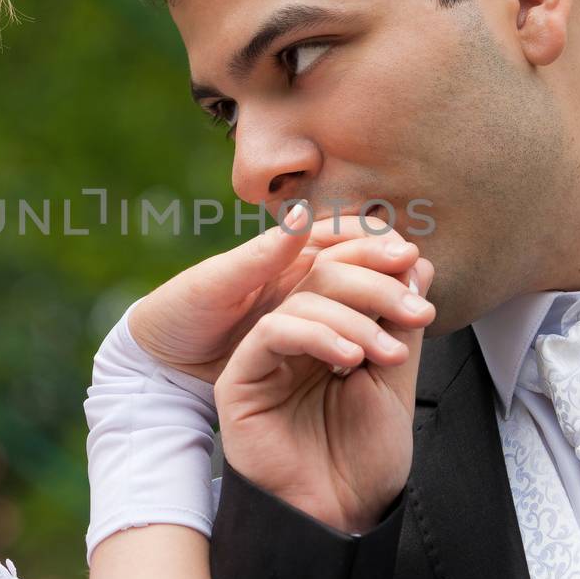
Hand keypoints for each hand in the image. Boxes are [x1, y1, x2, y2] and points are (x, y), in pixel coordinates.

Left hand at [130, 205, 399, 383]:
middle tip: (417, 285)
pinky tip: (394, 345)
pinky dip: (371, 334)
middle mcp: (300, 278)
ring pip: (358, 299)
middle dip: (391, 271)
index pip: (339, 235)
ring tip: (416, 315)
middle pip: (359, 265)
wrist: (162, 362)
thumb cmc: (180, 314)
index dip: (372, 239)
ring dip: (388, 304)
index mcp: (282, 255)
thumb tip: (303, 216)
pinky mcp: (303, 346)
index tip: (400, 251)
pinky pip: (346, 333)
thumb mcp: (216, 284)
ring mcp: (304, 310)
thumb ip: (259, 254)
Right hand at [213, 244, 435, 533]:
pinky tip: (350, 359)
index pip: (344, 274)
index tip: (417, 264)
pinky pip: (272, 332)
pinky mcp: (240, 379)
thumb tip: (419, 264)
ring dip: (356, 317)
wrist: (340, 519)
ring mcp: (264, 357)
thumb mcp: (395, 382)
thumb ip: (402, 326)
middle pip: (323, 276)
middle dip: (375, 285)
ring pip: (301, 299)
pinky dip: (316, 334)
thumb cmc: (363, 463)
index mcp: (326, 333)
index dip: (377, 261)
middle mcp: (293, 338)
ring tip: (389, 353)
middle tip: (415, 308)